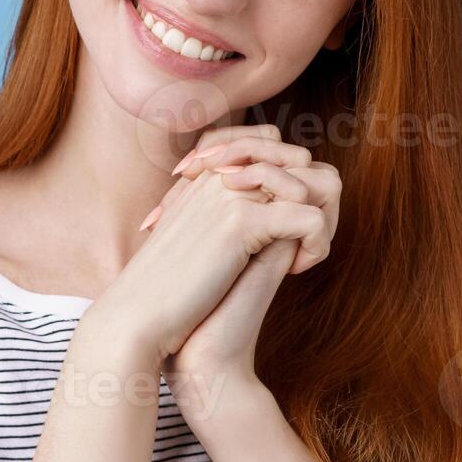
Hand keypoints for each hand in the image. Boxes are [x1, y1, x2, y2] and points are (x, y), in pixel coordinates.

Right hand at [149, 124, 341, 400]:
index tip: (289, 227)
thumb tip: (292, 207)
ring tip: (301, 258)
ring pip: (317, 183)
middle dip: (321, 200)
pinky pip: (311, 217)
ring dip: (324, 223)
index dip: (297, 179)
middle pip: (305, 159)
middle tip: (306, 243)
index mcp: (212, 175)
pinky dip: (317, 245)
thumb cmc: (171, 290)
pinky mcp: (240, 222)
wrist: (137, 318)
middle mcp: (222, 174)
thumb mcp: (210, 242)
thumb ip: (243, 216)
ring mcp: (230, 194)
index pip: (275, 142)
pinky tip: (295, 271)